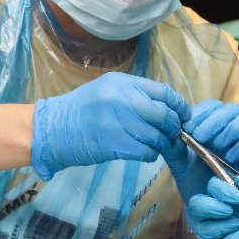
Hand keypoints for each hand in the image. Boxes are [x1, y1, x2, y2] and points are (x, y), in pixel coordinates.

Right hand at [31, 71, 189, 179]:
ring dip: (163, 143)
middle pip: (165, 115)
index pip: (164, 92)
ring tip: (157, 144)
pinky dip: (151, 154)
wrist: (54, 129)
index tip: (184, 115)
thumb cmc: (82, 109)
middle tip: (173, 133)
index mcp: (123, 84)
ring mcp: (120, 123)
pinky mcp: (116, 145)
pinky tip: (144, 152)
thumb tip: (166, 106)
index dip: (180, 106)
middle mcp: (123, 100)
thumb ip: (135, 94)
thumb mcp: (108, 90)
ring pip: (158, 136)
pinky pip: (147, 152)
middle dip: (175, 127)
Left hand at [167, 100, 238, 201]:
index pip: (214, 105)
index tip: (189, 128)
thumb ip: (172, 144)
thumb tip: (169, 126)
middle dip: (216, 120)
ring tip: (218, 146)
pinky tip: (229, 158)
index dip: (203, 112)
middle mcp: (233, 127)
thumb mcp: (178, 161)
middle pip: (234, 108)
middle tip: (201, 137)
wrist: (207, 203)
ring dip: (233, 129)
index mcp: (214, 124)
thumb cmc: (194, 179)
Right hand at [188, 174, 238, 238]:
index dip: (219, 189)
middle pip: (199, 205)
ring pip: (205, 227)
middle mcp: (230, 208)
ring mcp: (231, 227)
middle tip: (229, 210)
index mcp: (238, 192)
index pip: (214, 186)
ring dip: (218, 225)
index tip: (236, 195)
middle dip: (209, 206)